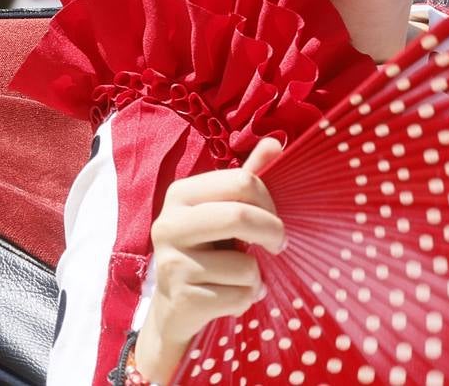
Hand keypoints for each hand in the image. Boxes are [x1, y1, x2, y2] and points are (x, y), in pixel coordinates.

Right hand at [135, 137, 283, 382]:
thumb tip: (275, 143)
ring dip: (257, 276)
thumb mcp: (224, 209)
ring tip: (244, 277)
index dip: (269, 201)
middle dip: (273, 233)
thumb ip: (248, 176)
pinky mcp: (181, 299)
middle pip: (240, 216)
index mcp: (181, 193)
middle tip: (279, 245)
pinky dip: (247, 299)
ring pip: (244, 265)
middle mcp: (169, 223)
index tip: (274, 218)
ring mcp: (171, 263)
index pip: (242, 181)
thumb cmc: (208, 247)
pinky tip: (232, 296)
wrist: (175, 305)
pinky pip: (238, 297)